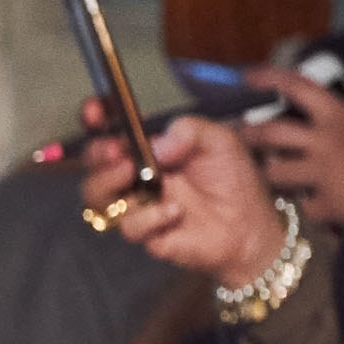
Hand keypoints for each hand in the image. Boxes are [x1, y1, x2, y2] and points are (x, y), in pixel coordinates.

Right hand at [82, 108, 288, 283]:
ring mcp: (137, 203)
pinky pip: (129, 225)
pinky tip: (176, 212)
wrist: (250, 228)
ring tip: (130, 172)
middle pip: (93, 161)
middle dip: (96, 151)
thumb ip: (189, 131)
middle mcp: (136, 173)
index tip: (95, 110)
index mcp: (149, 145)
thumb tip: (156, 144)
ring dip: (106, 181)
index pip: (113, 127)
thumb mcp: (219, 141)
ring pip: (95, 195)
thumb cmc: (233, 181)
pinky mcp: (145, 233)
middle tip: (114, 149)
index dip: (97, 117)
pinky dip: (149, 217)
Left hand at [246, 67, 343, 231]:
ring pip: (274, 171)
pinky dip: (306, 207)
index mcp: (341, 117)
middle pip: (271, 132)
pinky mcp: (323, 206)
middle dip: (249, 133)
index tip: (249, 77)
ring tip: (274, 174)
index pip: (298, 87)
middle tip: (240, 135)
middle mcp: (325, 142)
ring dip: (271, 173)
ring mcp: (321, 175)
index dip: (270, 78)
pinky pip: (302, 205)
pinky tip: (314, 207)